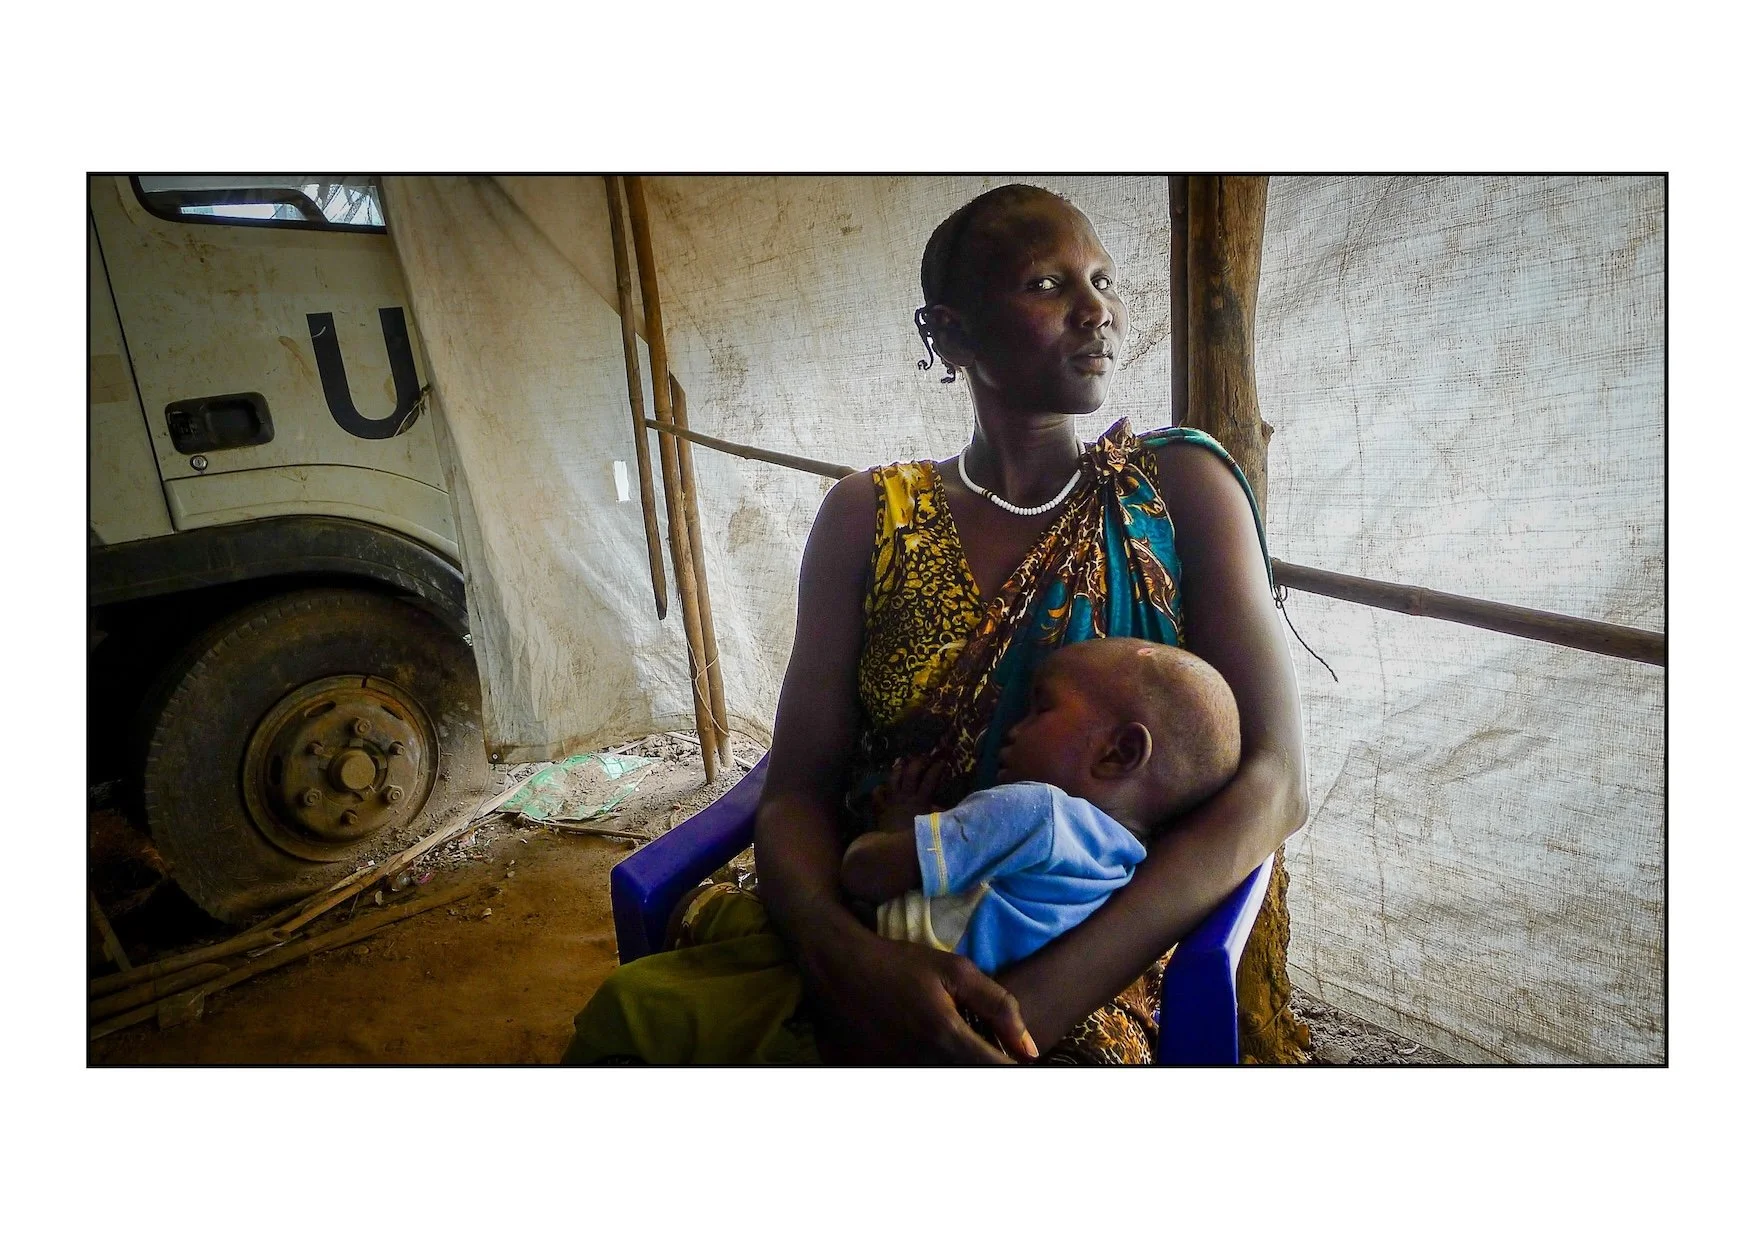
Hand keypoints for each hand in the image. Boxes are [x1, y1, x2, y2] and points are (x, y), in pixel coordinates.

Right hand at [807, 932, 1038, 1064]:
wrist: (837, 964)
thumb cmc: (899, 963)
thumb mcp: (956, 970)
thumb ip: (1000, 1007)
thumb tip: (1031, 1050)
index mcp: (946, 1037)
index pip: (995, 1072)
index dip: (1010, 1067)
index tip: (1011, 1057)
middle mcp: (921, 1063)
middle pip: (969, 1082)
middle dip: (981, 1067)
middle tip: (981, 1050)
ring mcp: (895, 1073)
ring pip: (942, 1084)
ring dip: (954, 1069)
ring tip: (949, 1047)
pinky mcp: (872, 1075)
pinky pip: (911, 1079)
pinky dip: (925, 1069)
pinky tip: (923, 1051)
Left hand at [875, 756, 946, 832]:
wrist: (895, 850)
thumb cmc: (918, 838)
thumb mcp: (935, 826)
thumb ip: (942, 816)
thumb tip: (951, 809)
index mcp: (921, 800)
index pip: (931, 779)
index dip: (937, 768)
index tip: (942, 760)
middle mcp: (905, 797)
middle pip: (911, 774)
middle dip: (917, 762)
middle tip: (923, 756)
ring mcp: (891, 802)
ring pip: (892, 779)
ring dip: (897, 769)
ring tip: (901, 761)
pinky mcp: (881, 810)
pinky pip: (877, 796)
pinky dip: (879, 789)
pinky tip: (881, 786)